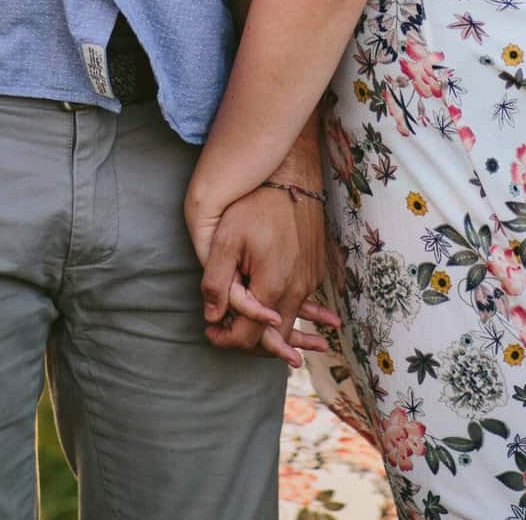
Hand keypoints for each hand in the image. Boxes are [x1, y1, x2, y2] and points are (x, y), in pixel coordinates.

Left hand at [191, 185, 337, 365]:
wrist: (293, 179)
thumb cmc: (255, 206)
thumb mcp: (226, 241)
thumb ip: (217, 282)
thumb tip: (212, 316)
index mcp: (273, 286)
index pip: (250, 336)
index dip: (226, 340)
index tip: (210, 333)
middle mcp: (296, 290)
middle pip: (273, 337)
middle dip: (249, 343)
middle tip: (225, 335)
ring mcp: (309, 281)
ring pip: (291, 322)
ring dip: (276, 335)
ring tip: (267, 347)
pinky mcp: (315, 271)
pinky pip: (303, 303)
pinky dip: (295, 315)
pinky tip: (309, 328)